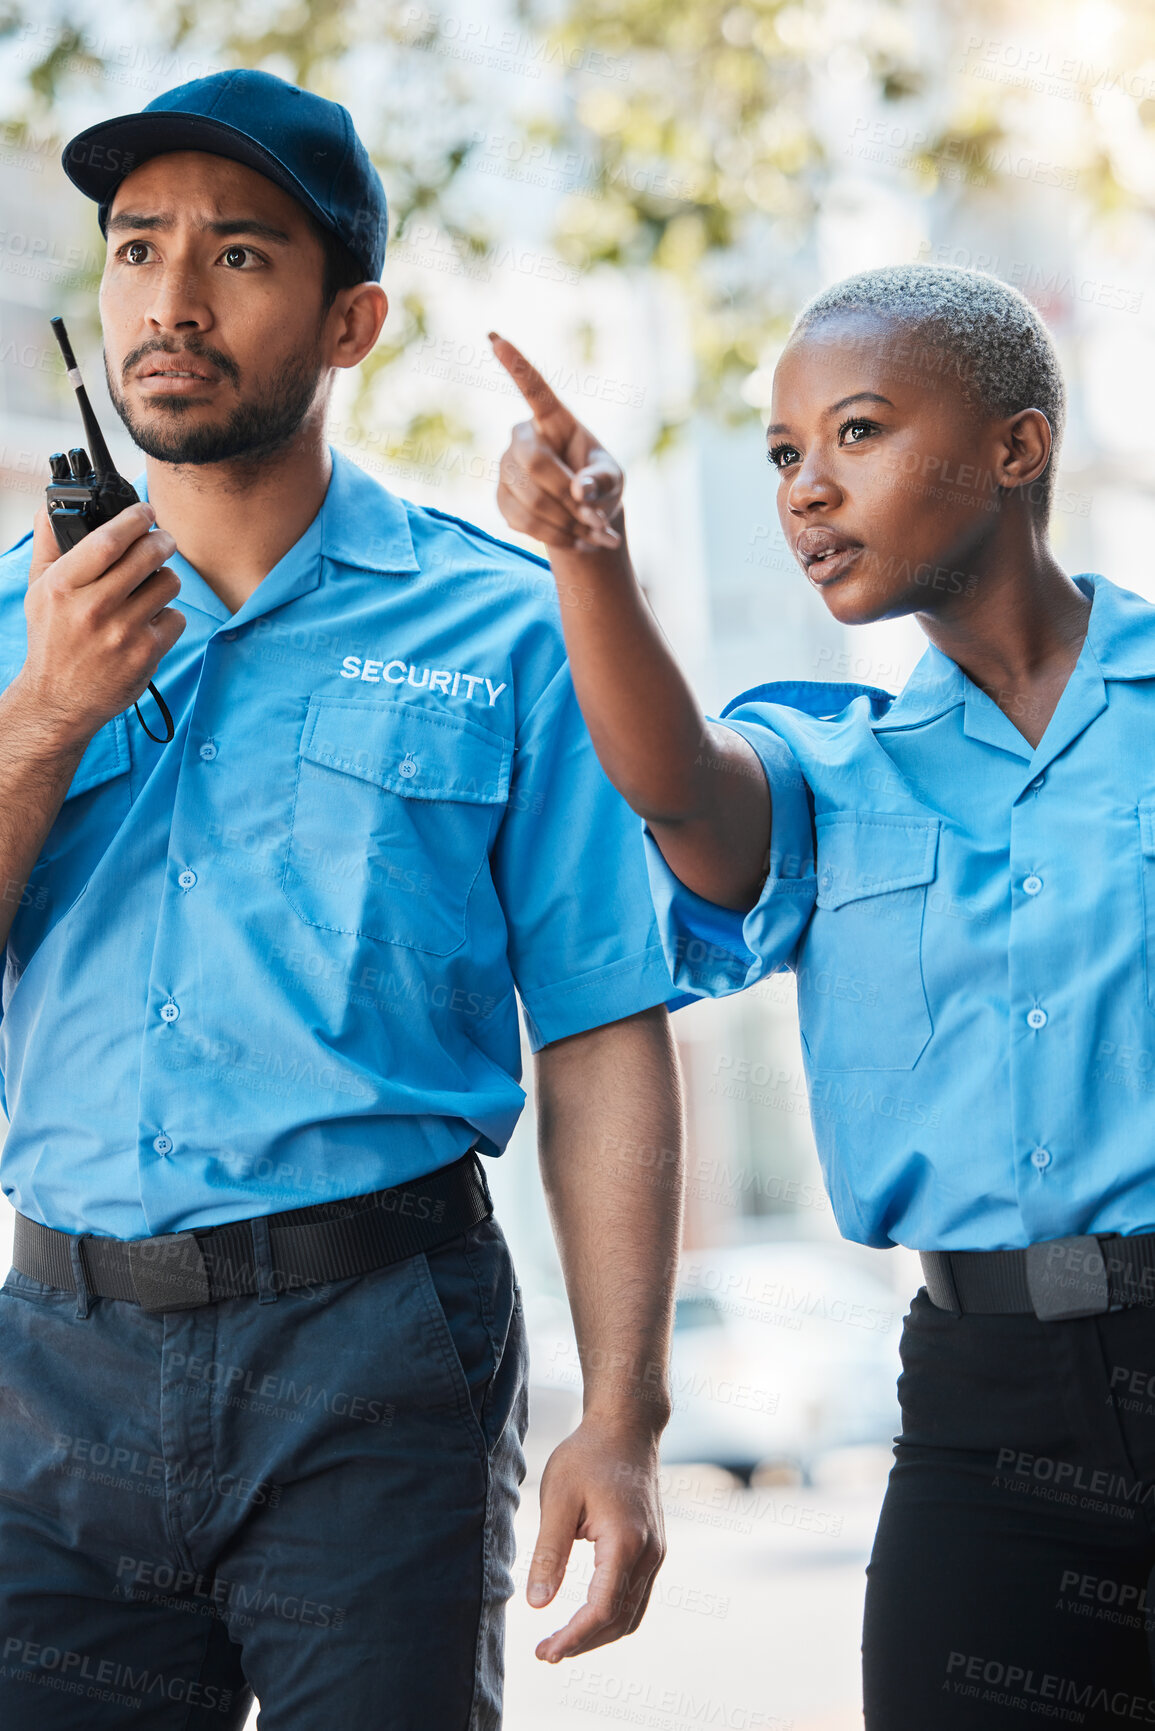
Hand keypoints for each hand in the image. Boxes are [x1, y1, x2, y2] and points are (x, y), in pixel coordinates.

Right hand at [19, 502, 183, 747]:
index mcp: (63, 586)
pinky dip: (168, 616)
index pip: (107, 541)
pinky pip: (175, 617)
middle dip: (162, 541)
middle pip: (146, 556)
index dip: (134, 519)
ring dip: (166, 579)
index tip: (145, 511)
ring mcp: (122, 631)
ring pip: (168, 584)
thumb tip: (48, 511)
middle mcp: (93, 607)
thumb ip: (48, 548)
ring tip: (153, 585)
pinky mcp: (146, 652)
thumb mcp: (38, 592)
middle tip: (163, 540)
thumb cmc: (52, 640)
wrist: (60, 699)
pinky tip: (152, 621)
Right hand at [490, 333, 623, 552]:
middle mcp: (523, 437)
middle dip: (567, 495)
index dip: (516, 365)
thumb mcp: (614, 480)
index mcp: (554, 420)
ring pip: (531, 498)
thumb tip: (581, 491)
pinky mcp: (501, 498)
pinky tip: (576, 539)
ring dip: (568, 523)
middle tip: (597, 519)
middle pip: (534, 461)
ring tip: (595, 534)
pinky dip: (556, 536)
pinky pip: (523, 521)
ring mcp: (507, 467)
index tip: (495, 337)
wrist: (584, 519)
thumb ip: (603, 481)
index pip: (534, 389)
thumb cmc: (600, 486)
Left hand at [526, 1416, 665, 1661]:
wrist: (627, 1427)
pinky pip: (637, 1596)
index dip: (573, 1638)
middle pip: (619, 1620)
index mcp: (626, 1542)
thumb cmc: (588, 1456)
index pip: (601, 1610)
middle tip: (546, 1652)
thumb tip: (537, 1605)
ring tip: (563, 1642)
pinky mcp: (654, 1548)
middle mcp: (649, 1554)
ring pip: (632, 1614)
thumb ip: (549, 1553)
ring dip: (599, 1634)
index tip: (544, 1652)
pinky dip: (613, 1616)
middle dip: (583, 1642)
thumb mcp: (558, 1498)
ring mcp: (656, 1552)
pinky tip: (586, 1616)